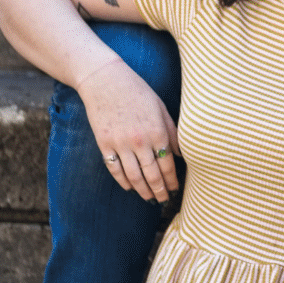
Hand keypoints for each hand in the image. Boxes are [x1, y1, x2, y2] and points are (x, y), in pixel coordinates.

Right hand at [76, 60, 178, 202]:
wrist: (105, 81)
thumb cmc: (138, 92)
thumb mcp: (161, 108)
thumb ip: (172, 132)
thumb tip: (180, 154)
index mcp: (157, 131)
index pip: (168, 164)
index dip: (172, 180)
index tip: (176, 189)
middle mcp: (139, 141)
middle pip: (151, 175)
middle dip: (159, 190)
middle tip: (164, 200)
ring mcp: (120, 144)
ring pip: (133, 176)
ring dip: (143, 190)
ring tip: (149, 198)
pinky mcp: (104, 144)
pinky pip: (114, 169)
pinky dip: (123, 181)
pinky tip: (130, 187)